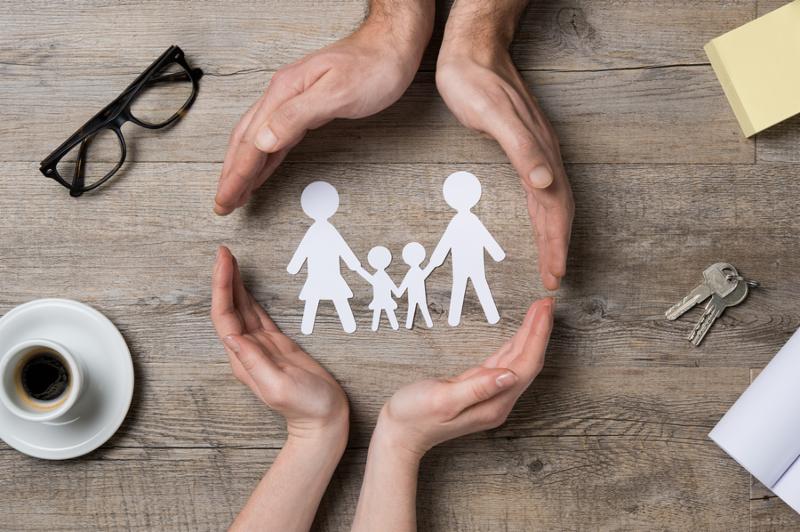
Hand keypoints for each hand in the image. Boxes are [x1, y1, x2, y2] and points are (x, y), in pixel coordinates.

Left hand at [211, 245, 348, 441]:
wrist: (324, 419)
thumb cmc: (306, 406)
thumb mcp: (280, 386)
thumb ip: (255, 362)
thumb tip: (231, 336)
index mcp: (244, 359)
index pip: (225, 317)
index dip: (222, 287)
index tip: (224, 262)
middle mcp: (247, 350)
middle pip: (228, 308)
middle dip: (224, 278)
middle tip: (223, 251)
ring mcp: (260, 346)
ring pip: (240, 308)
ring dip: (233, 284)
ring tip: (228, 260)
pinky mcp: (275, 344)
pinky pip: (256, 314)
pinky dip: (248, 296)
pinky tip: (245, 284)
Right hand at [214, 8, 432, 214]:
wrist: (391, 46)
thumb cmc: (373, 66)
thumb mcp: (337, 93)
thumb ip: (297, 116)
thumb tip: (263, 141)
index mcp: (284, 92)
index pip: (251, 141)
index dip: (236, 174)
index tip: (225, 198)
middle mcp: (282, 95)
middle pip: (245, 141)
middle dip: (231, 175)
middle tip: (222, 203)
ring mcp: (292, 101)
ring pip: (257, 140)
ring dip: (243, 168)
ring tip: (234, 193)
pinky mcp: (306, 108)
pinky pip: (275, 138)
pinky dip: (263, 159)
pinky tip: (260, 170)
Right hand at [374, 298, 553, 458]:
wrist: (400, 433)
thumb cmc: (415, 416)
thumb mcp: (443, 399)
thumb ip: (478, 388)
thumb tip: (510, 375)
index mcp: (493, 404)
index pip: (525, 366)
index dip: (537, 336)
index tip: (544, 310)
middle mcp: (498, 402)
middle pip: (527, 362)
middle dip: (538, 331)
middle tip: (546, 303)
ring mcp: (490, 396)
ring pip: (518, 361)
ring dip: (529, 335)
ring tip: (538, 311)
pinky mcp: (480, 390)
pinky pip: (505, 363)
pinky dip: (514, 345)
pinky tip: (520, 335)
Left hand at [436, 10, 573, 290]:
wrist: (472, 49)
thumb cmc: (476, 82)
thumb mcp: (494, 117)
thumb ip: (522, 150)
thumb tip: (546, 184)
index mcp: (540, 152)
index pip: (555, 207)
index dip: (556, 243)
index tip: (556, 273)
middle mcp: (544, 153)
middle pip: (558, 209)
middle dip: (558, 247)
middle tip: (555, 278)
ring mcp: (537, 150)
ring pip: (552, 201)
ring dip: (552, 233)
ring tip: (552, 261)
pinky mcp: (524, 146)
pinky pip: (540, 189)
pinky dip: (541, 213)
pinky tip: (538, 222)